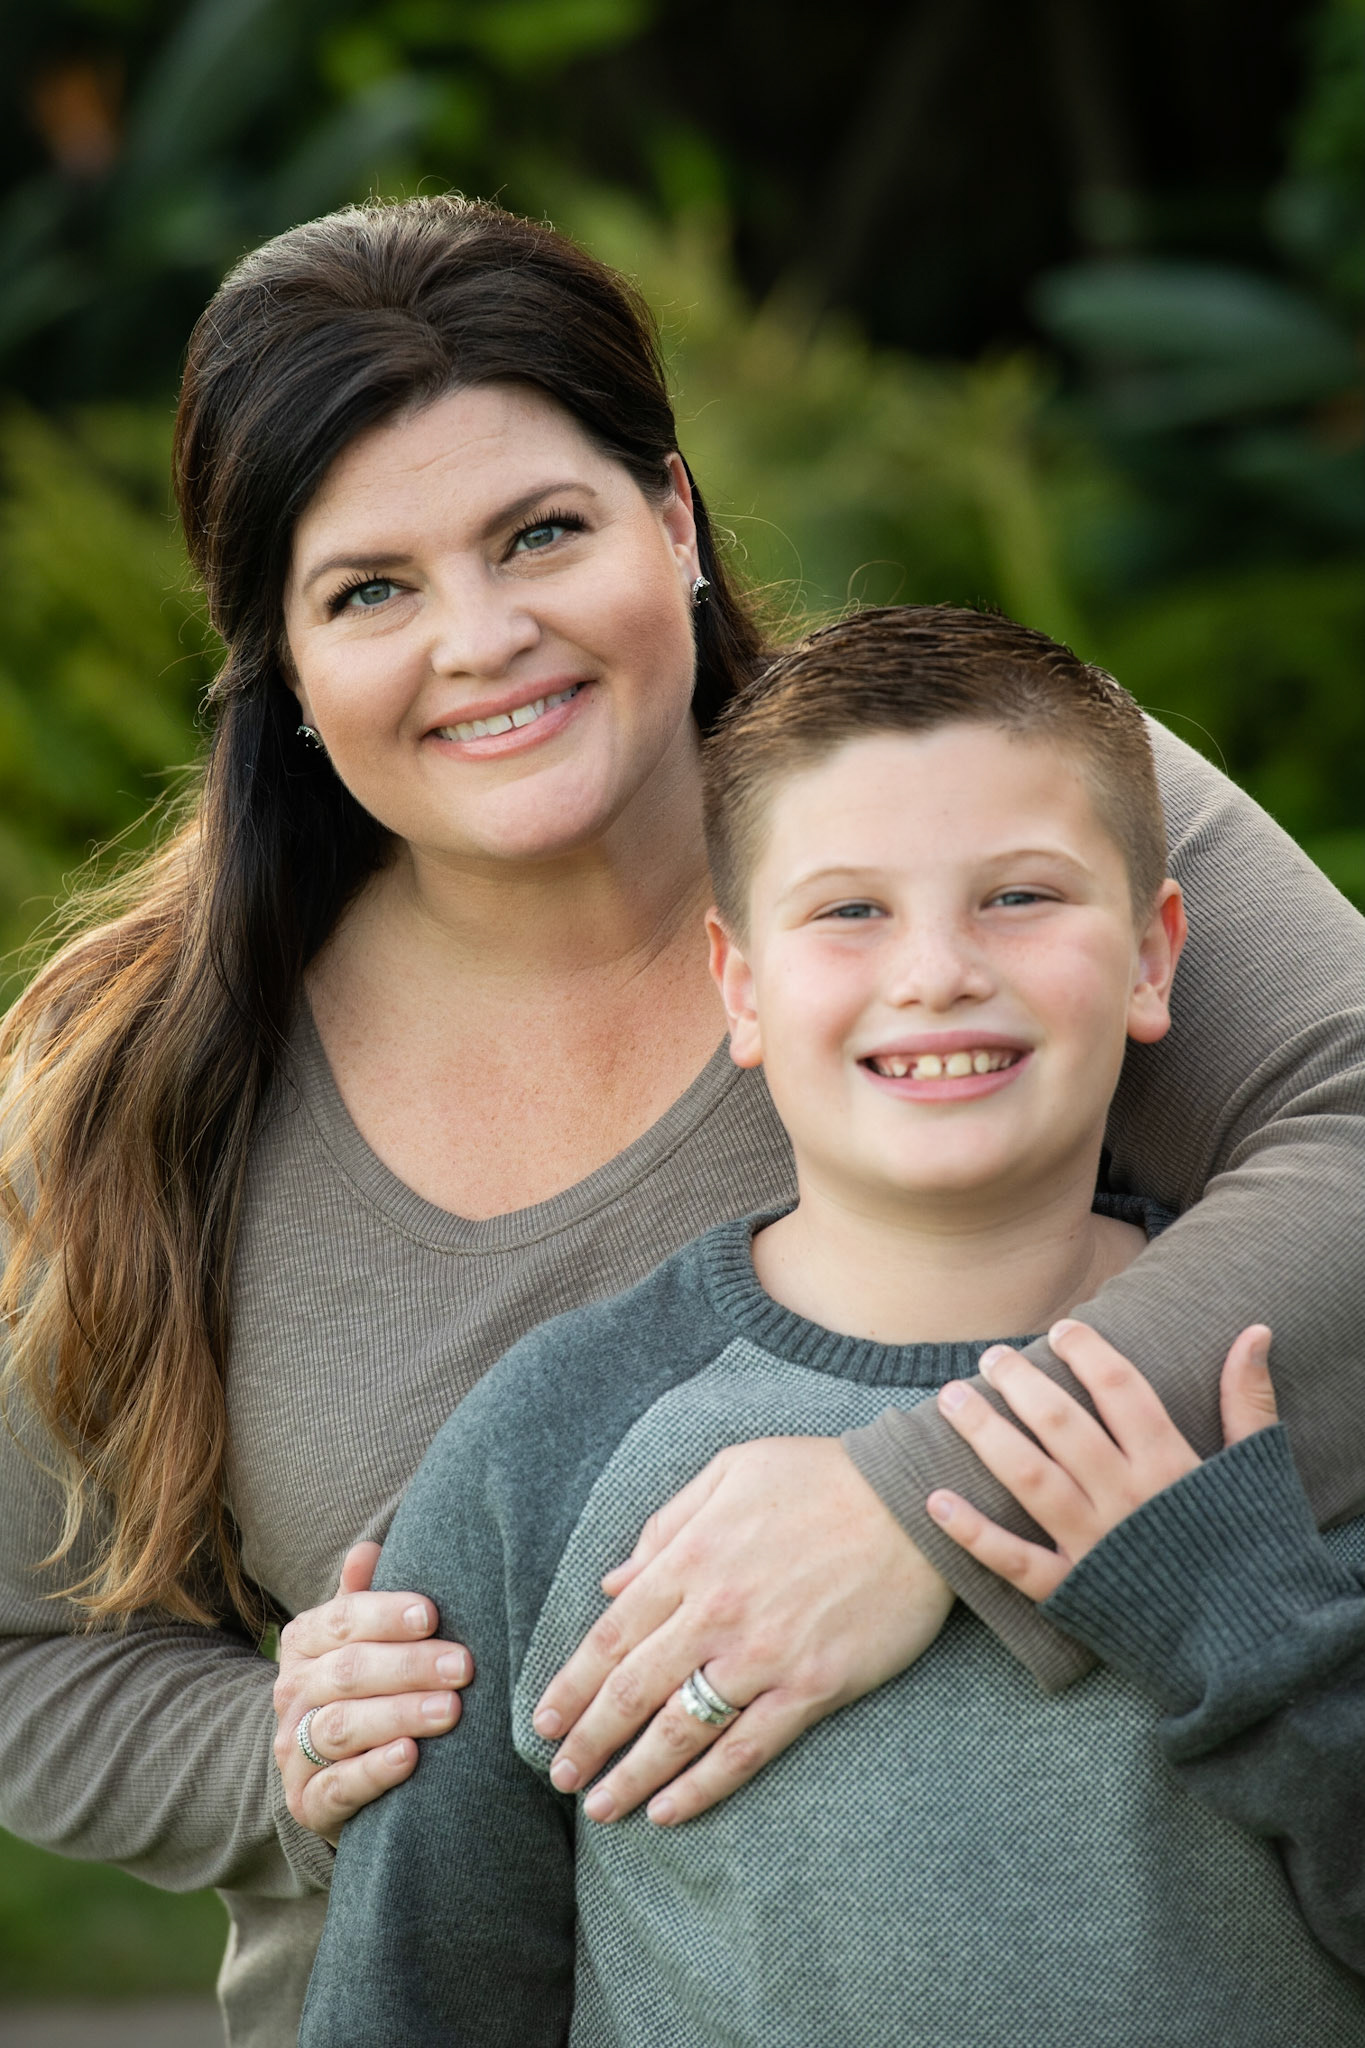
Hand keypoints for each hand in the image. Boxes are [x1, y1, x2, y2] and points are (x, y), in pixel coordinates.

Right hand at [273, 1541, 473, 1845]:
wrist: (339, 1772)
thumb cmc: (368, 1687)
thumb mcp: (364, 1639)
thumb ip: (365, 1597)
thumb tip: (367, 1549)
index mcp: (304, 1643)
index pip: (341, 1621)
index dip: (386, 1615)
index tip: (433, 1615)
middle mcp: (291, 1694)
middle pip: (347, 1672)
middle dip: (409, 1666)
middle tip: (463, 1666)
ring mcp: (294, 1751)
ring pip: (342, 1727)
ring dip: (399, 1715)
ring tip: (450, 1710)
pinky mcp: (308, 1802)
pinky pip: (338, 1786)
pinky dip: (374, 1771)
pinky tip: (410, 1756)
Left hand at [531, 1437, 952, 1826]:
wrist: (912, 1501)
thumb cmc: (819, 1476)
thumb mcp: (730, 1471)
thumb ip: (665, 1525)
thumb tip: (612, 1581)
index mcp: (692, 1556)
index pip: (611, 1635)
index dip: (571, 1686)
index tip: (544, 1721)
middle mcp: (716, 1611)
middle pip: (631, 1691)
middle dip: (588, 1741)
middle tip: (559, 1778)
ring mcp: (763, 1654)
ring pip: (679, 1730)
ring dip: (632, 1775)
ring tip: (600, 1810)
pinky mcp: (812, 1686)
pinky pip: (745, 1749)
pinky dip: (702, 1786)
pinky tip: (669, 1811)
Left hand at [925, 1320, 1276, 1601]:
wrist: (1251, 1648)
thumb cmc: (1255, 1553)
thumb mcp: (1257, 1471)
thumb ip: (1248, 1401)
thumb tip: (1255, 1330)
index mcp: (1170, 1467)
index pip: (1121, 1390)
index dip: (1088, 1353)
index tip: (1062, 1330)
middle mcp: (1126, 1499)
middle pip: (1062, 1425)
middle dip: (1021, 1383)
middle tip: (992, 1356)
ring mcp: (1095, 1545)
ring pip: (1029, 1477)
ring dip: (985, 1434)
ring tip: (951, 1398)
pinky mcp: (1073, 1592)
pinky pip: (1015, 1560)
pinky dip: (973, 1532)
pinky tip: (935, 1500)